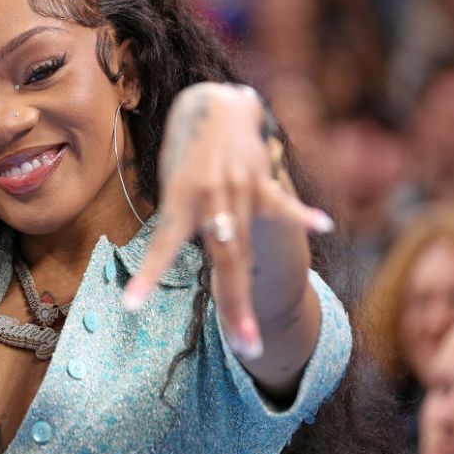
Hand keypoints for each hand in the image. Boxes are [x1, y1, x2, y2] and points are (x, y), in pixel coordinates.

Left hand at [122, 83, 332, 357]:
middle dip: (233, 308)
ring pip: (247, 251)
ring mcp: (238, 190)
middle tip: (242, 349)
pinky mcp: (261, 180)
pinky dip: (300, 215)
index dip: (147, 275)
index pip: (163, 245)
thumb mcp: (173, 186)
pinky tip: (323, 227)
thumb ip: (183, 222)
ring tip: (253, 340)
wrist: (213, 104)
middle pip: (224, 262)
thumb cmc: (187, 155)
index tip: (130, 306)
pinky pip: (280, 203)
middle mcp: (210, 199)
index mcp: (180, 201)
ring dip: (249, 298)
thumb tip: (189, 257)